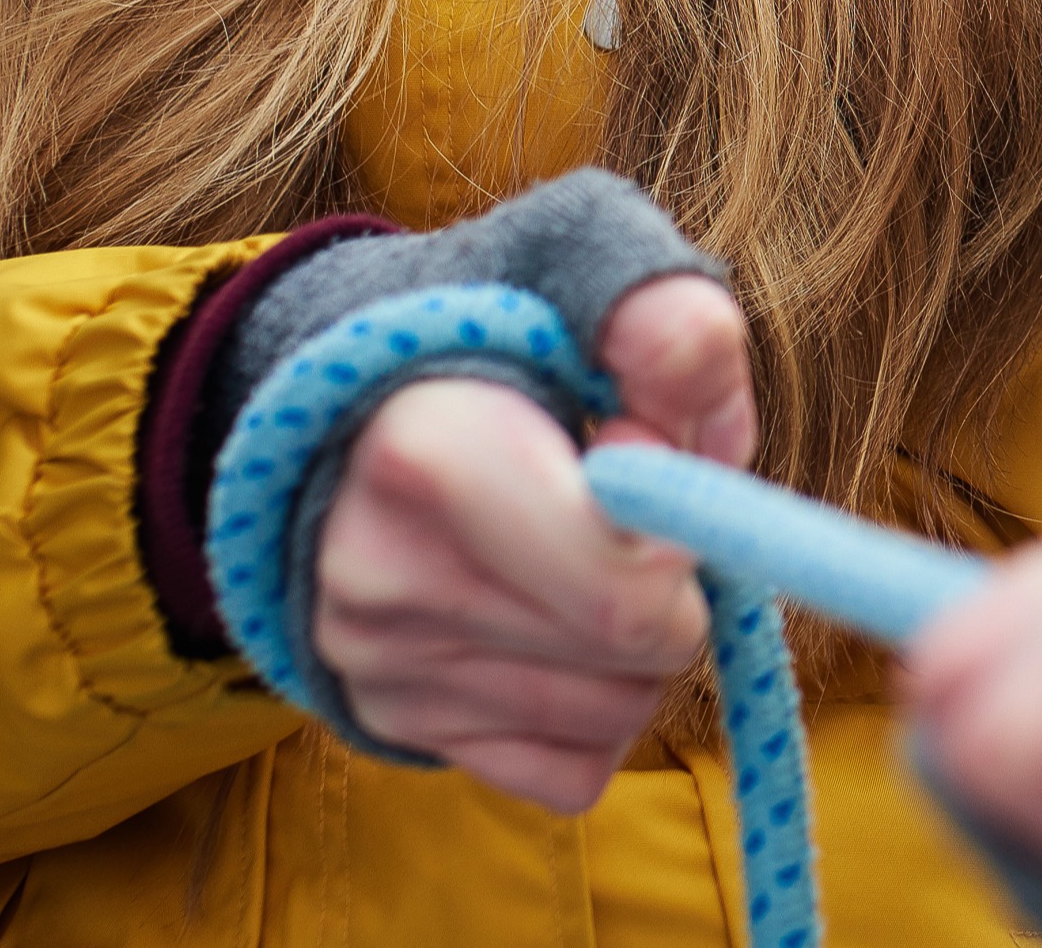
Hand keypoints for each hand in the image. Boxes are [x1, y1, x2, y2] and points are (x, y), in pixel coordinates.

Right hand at [305, 273, 755, 809]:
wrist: (356, 392)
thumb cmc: (502, 325)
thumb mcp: (587, 269)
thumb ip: (673, 328)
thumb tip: (684, 457)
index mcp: (426, 451)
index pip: (624, 591)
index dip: (680, 531)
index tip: (642, 456)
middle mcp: (380, 574)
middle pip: (636, 655)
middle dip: (677, 584)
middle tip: (629, 512)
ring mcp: (375, 663)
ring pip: (614, 716)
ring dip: (642, 648)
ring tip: (587, 554)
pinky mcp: (391, 723)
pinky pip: (571, 773)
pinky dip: (594, 713)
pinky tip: (558, 624)